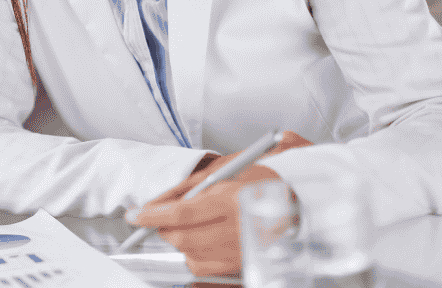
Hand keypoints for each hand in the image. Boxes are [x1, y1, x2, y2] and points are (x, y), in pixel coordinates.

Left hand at [128, 131, 311, 275]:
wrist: (306, 200)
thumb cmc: (267, 179)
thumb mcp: (225, 170)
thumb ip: (187, 187)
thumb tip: (157, 201)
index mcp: (233, 201)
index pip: (180, 213)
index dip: (151, 215)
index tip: (134, 215)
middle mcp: (238, 230)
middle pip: (182, 239)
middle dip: (164, 228)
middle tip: (161, 217)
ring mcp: (243, 252)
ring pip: (192, 258)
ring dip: (181, 243)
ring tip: (190, 226)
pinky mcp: (246, 266)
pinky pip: (207, 270)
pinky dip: (196, 257)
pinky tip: (201, 242)